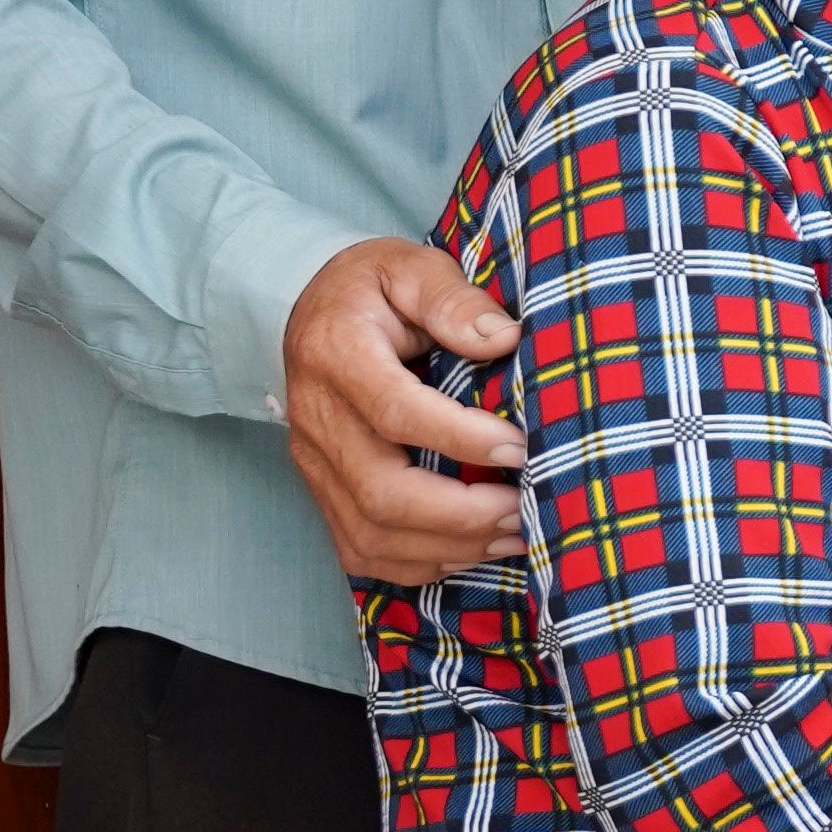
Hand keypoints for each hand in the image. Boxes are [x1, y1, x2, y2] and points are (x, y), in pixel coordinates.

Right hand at [285, 237, 528, 584]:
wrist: (306, 311)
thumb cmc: (374, 288)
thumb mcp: (411, 266)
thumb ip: (453, 299)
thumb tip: (503, 338)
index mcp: (336, 353)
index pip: (395, 412)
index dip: (460, 439)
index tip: (520, 448)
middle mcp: (315, 417)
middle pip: (380, 492)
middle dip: (461, 514)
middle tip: (525, 507)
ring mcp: (313, 463)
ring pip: (370, 534)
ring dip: (447, 547)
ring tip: (513, 534)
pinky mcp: (320, 492)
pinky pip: (360, 550)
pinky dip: (419, 565)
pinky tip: (473, 551)